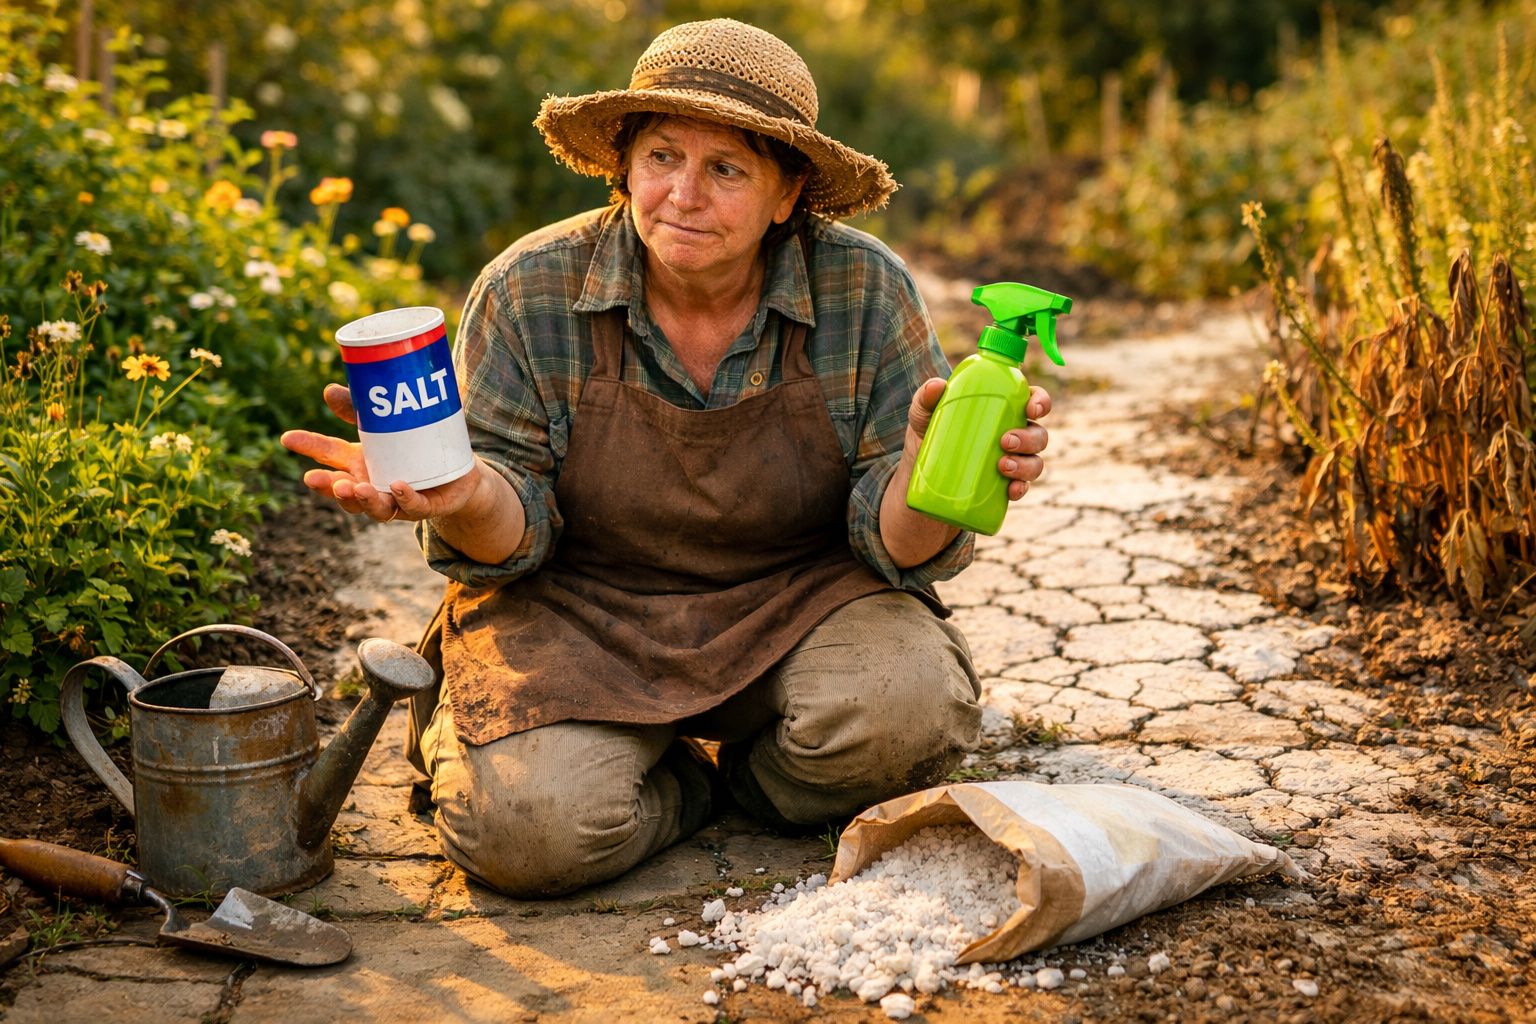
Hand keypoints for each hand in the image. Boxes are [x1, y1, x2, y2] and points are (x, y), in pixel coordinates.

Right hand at [279, 383, 481, 523]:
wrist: (461, 476)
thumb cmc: (417, 449)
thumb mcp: (390, 424)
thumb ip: (360, 408)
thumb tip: (328, 390)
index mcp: (360, 463)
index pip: (328, 455)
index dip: (307, 447)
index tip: (287, 437)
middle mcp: (373, 485)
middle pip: (345, 492)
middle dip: (329, 488)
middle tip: (314, 479)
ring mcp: (397, 500)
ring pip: (375, 507)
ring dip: (363, 500)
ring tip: (357, 488)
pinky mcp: (426, 506)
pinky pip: (413, 507)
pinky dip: (405, 498)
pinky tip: (398, 486)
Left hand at [905, 378, 1051, 501]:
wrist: (919, 474)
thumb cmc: (929, 433)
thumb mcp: (923, 414)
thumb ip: (926, 397)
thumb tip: (936, 386)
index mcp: (1004, 409)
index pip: (1033, 400)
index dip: (1041, 403)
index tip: (1031, 409)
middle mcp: (1014, 434)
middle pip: (1038, 434)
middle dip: (1029, 438)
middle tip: (1005, 441)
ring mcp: (1012, 462)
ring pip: (1035, 462)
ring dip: (1026, 465)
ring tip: (1003, 466)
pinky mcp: (1003, 486)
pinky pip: (1021, 488)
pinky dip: (1020, 489)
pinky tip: (1011, 490)